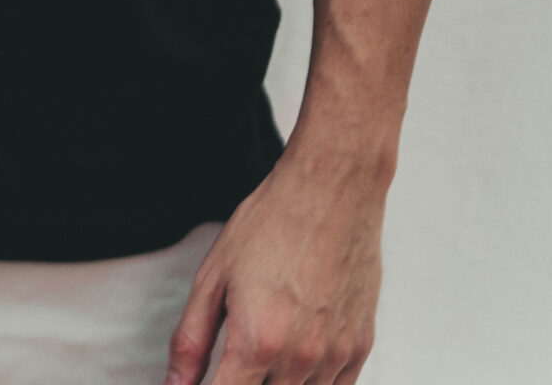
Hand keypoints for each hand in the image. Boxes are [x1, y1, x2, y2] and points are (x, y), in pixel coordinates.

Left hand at [164, 146, 383, 384]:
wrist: (332, 187)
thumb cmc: (273, 222)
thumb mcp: (214, 275)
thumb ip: (191, 339)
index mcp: (258, 341)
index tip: (208, 382)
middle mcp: (300, 358)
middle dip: (243, 384)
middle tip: (235, 358)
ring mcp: (335, 356)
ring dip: (277, 384)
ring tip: (266, 347)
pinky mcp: (360, 347)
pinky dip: (311, 384)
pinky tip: (296, 359)